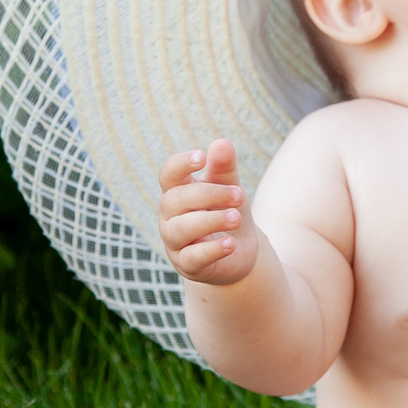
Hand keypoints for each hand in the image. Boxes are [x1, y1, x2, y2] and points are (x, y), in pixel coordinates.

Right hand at [158, 139, 258, 285]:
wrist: (239, 251)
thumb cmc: (227, 211)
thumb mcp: (230, 188)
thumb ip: (224, 169)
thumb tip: (221, 143)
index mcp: (178, 191)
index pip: (168, 174)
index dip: (180, 164)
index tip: (202, 157)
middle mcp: (170, 216)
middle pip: (176, 200)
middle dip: (209, 194)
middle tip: (239, 194)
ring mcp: (175, 241)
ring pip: (181, 229)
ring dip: (211, 220)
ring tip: (237, 217)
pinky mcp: (187, 264)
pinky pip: (193, 257)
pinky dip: (212, 249)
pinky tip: (231, 244)